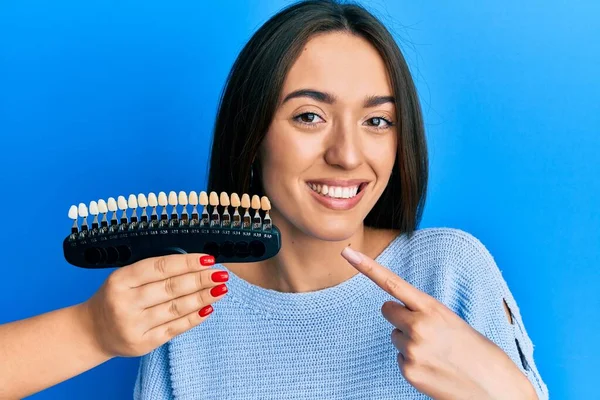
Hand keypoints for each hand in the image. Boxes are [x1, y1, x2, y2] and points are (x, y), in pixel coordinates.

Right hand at [82, 253, 228, 357]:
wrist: (92, 332)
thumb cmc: (114, 298)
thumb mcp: (124, 278)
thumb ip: (152, 271)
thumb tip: (194, 264)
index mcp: (121, 280)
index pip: (160, 267)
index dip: (187, 262)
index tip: (208, 259)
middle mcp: (126, 302)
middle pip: (171, 288)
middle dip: (201, 279)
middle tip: (221, 274)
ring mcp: (134, 325)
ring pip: (176, 308)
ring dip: (203, 298)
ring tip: (221, 289)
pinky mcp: (143, 343)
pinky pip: (175, 328)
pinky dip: (194, 318)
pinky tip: (208, 308)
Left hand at [341, 247, 536, 399]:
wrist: (496, 389)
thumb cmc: (478, 352)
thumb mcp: (453, 323)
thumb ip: (425, 314)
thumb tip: (398, 316)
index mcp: (433, 308)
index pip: (393, 283)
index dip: (367, 266)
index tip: (346, 252)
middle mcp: (418, 326)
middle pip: (387, 309)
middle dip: (399, 316)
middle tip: (423, 329)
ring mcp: (411, 349)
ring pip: (394, 336)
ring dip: (409, 342)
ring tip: (437, 353)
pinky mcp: (408, 371)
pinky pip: (400, 358)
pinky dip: (412, 362)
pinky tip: (434, 368)